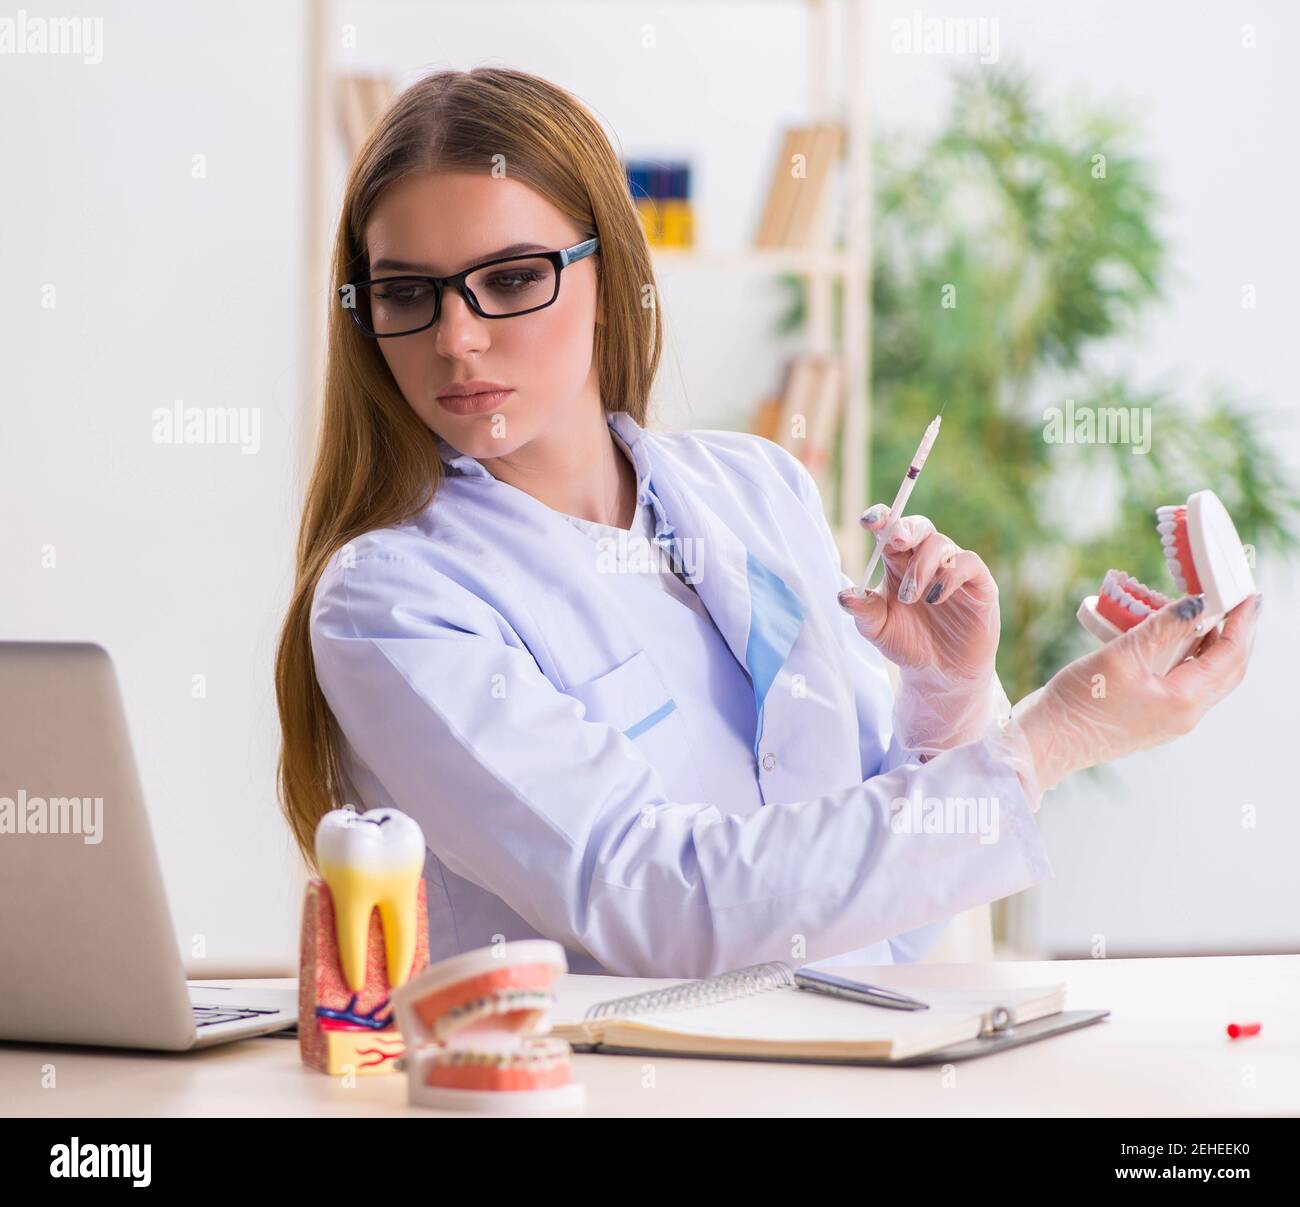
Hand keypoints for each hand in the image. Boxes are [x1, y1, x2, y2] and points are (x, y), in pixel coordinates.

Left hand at [837, 504, 1001, 751]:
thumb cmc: (907, 644)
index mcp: (897, 562)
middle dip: (905, 529)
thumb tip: (842, 595)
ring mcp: (952, 569)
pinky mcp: (978, 583)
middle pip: (919, 526)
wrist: (939, 675)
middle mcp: (926, 560)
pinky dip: (949, 576)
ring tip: (910, 598)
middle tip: (895, 542)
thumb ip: (863, 611)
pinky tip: (934, 597)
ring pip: (941, 544)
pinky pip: (967, 563)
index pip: (890, 529)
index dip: (881, 518)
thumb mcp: (878, 630)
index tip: (868, 522)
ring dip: (922, 566)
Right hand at [1013, 591, 1261, 797]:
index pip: (1230, 656)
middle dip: (1237, 634)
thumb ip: (1160, 629)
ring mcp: (1168, 719)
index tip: (1248, 594)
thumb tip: (1195, 604)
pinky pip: (1185, 684)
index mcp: (1183, 702)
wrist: (1045, 743)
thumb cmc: (1077, 704)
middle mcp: (1184, 715)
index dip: (1242, 623)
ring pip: (1208, 678)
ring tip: (1212, 614)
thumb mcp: (1119, 657)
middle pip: (1228, 670)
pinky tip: (1178, 639)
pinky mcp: (1150, 716)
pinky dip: (1191, 658)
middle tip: (1238, 601)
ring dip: (1214, 646)